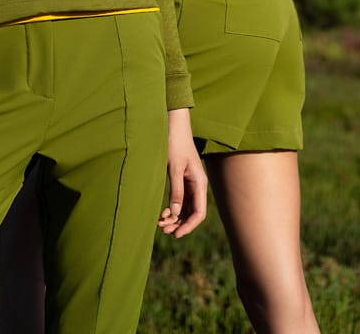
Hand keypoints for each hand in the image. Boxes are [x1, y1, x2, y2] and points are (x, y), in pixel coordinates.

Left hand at [158, 108, 207, 237]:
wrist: (173, 125)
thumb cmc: (174, 143)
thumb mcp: (174, 167)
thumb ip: (176, 190)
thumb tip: (175, 214)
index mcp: (199, 183)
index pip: (199, 213)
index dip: (188, 226)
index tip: (176, 234)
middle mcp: (197, 186)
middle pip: (192, 213)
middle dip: (179, 223)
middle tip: (163, 230)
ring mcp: (190, 184)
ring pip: (185, 208)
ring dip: (174, 218)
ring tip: (160, 224)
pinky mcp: (182, 180)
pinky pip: (179, 200)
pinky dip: (172, 209)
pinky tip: (162, 213)